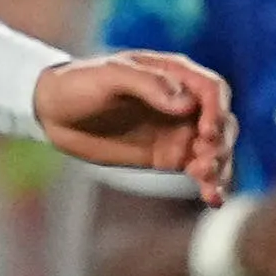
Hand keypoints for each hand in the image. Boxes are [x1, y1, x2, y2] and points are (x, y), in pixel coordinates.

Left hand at [37, 51, 234, 200]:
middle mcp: (185, 103)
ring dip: (220, 166)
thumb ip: (148, 85)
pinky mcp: (172, 157)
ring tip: (205, 181)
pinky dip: (212, 185)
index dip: (217, 111)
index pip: (213, 90)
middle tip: (203, 163)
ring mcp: (180, 131)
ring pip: (217, 150)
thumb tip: (186, 105)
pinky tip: (214, 199)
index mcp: (175, 75)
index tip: (206, 133)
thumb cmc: (78, 84)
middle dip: (221, 144)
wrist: (52, 113)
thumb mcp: (108, 77)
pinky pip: (201, 171)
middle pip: (223, 122)